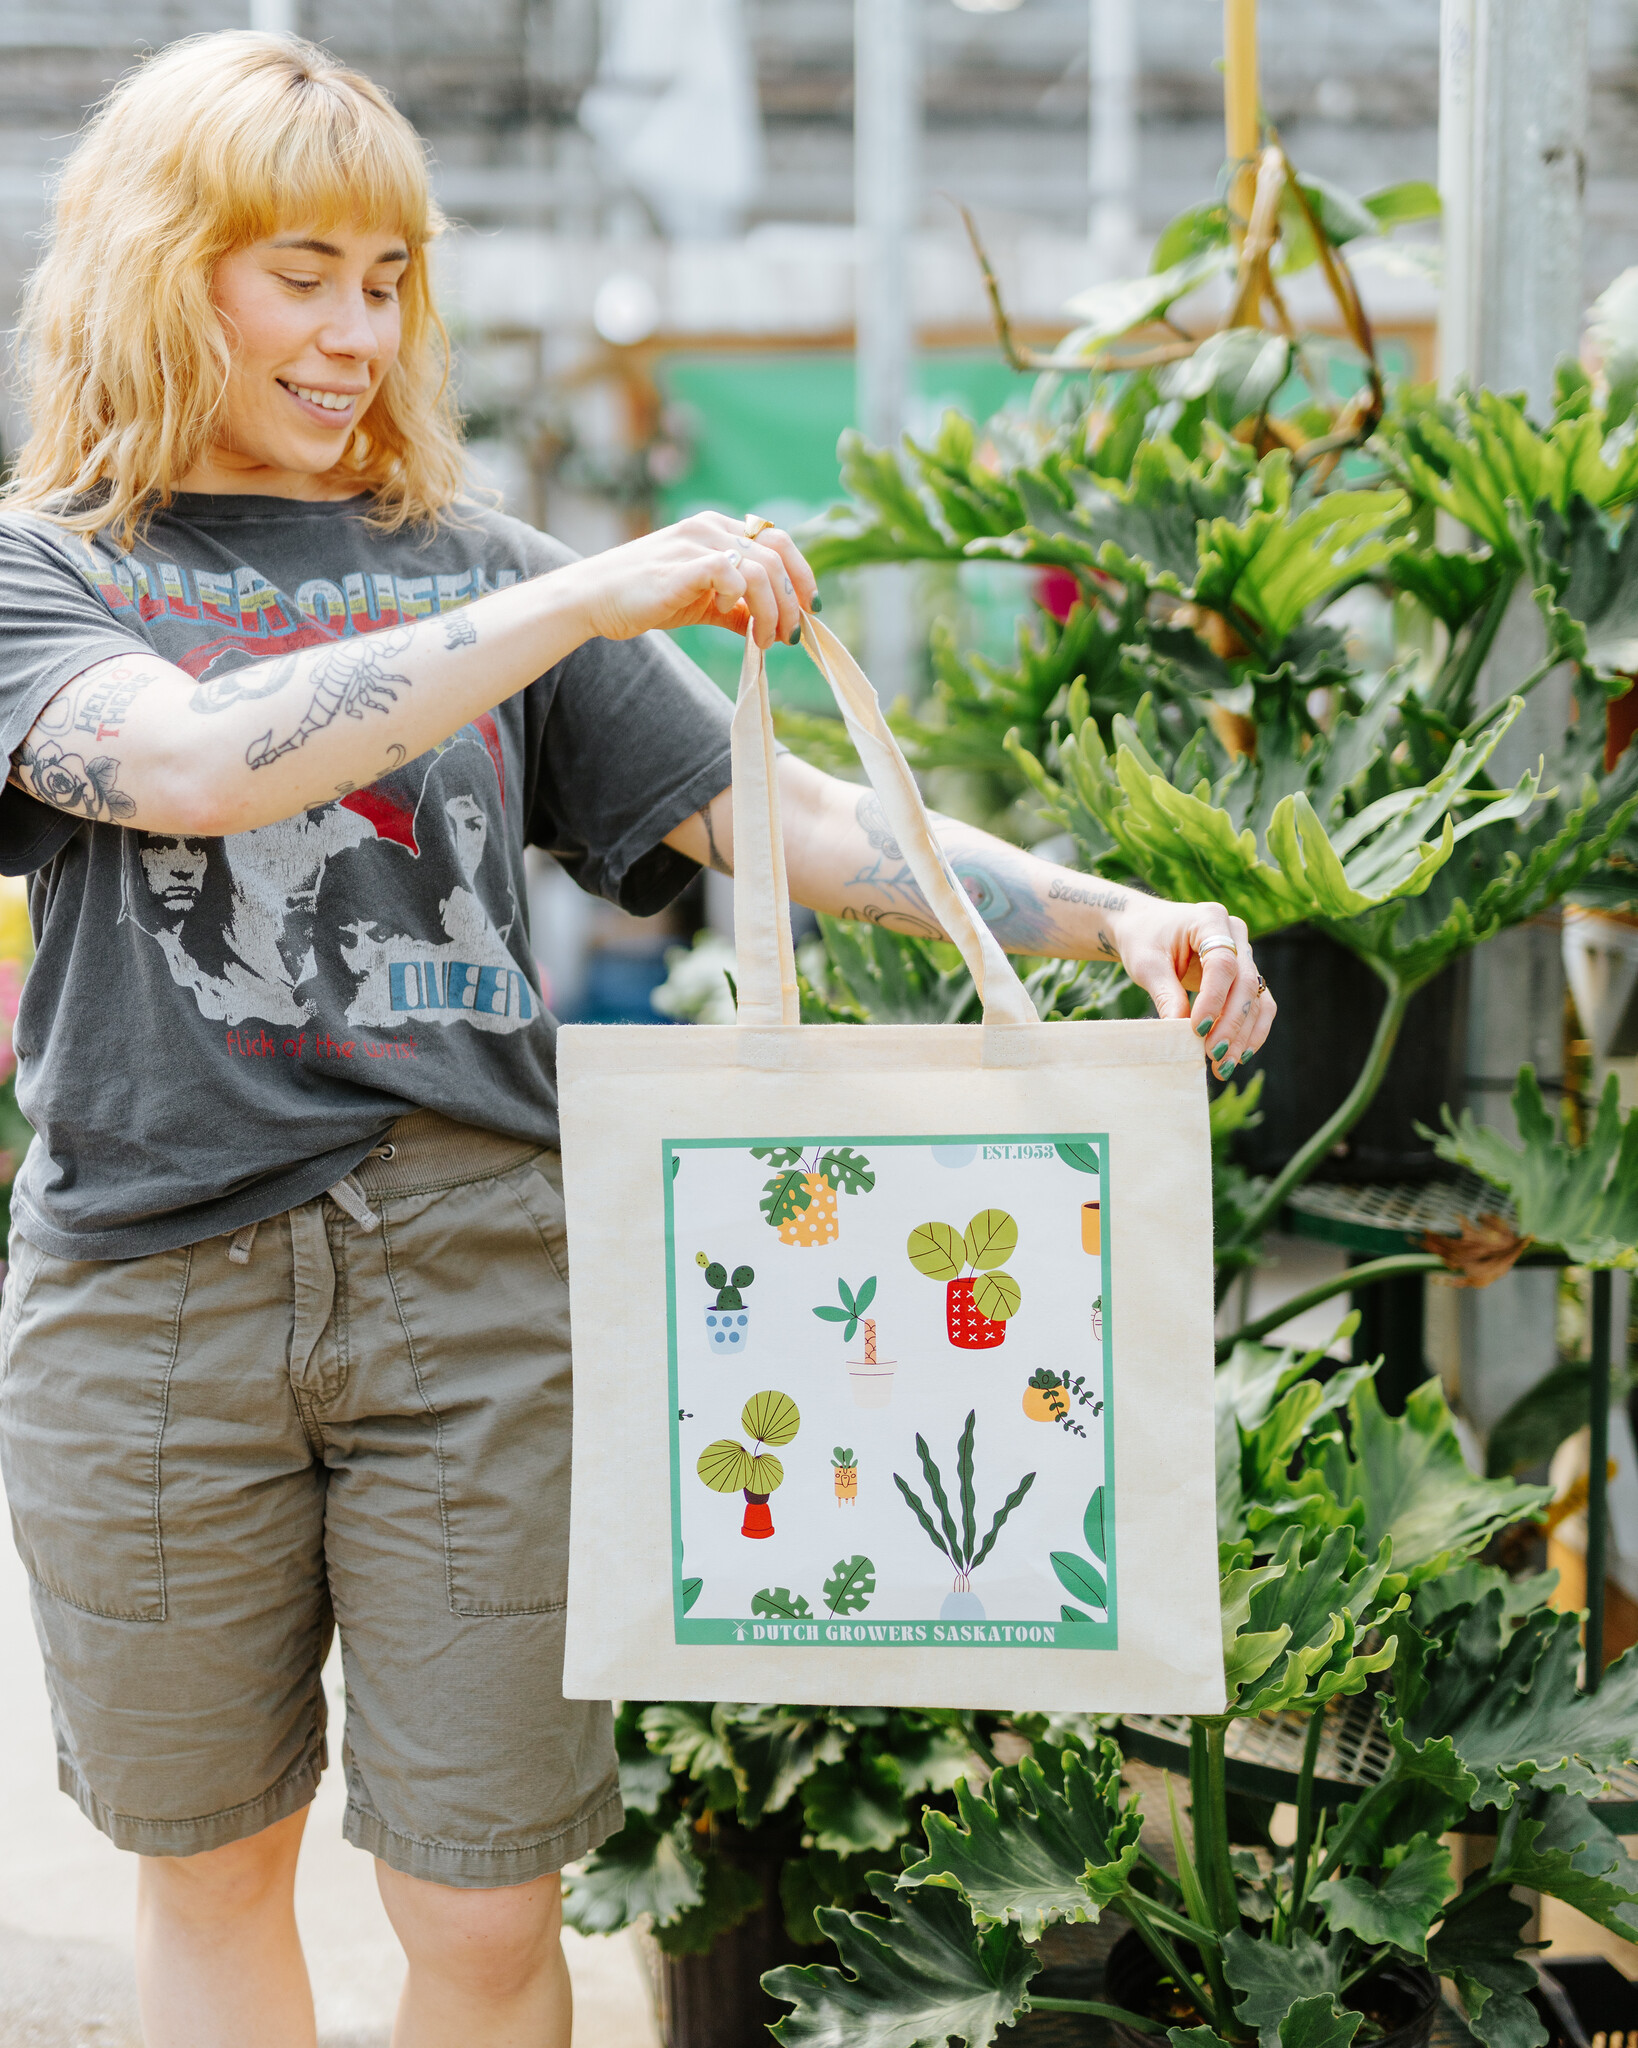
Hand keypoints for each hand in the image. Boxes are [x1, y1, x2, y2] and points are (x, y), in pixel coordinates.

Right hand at [566, 512, 818, 650]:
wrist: (596, 598)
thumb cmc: (646, 597)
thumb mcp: (702, 602)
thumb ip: (736, 608)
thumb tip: (769, 628)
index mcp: (719, 528)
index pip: (779, 540)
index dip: (802, 574)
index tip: (809, 610)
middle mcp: (712, 527)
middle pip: (778, 554)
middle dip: (793, 601)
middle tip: (789, 636)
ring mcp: (696, 542)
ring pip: (761, 569)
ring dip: (773, 611)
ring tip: (766, 640)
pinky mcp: (682, 564)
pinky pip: (730, 572)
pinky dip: (741, 599)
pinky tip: (733, 618)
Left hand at [1115, 897, 1273, 1076]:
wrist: (1146, 928)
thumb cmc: (1143, 940)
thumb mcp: (1147, 964)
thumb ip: (1166, 994)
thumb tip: (1180, 1032)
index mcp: (1210, 919)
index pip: (1222, 963)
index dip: (1213, 999)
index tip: (1197, 1030)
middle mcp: (1235, 933)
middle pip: (1245, 982)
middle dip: (1231, 1023)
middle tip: (1214, 1055)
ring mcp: (1245, 953)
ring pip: (1257, 997)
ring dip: (1244, 1034)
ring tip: (1225, 1065)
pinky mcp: (1245, 974)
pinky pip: (1259, 1004)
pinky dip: (1251, 1031)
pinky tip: (1240, 1055)